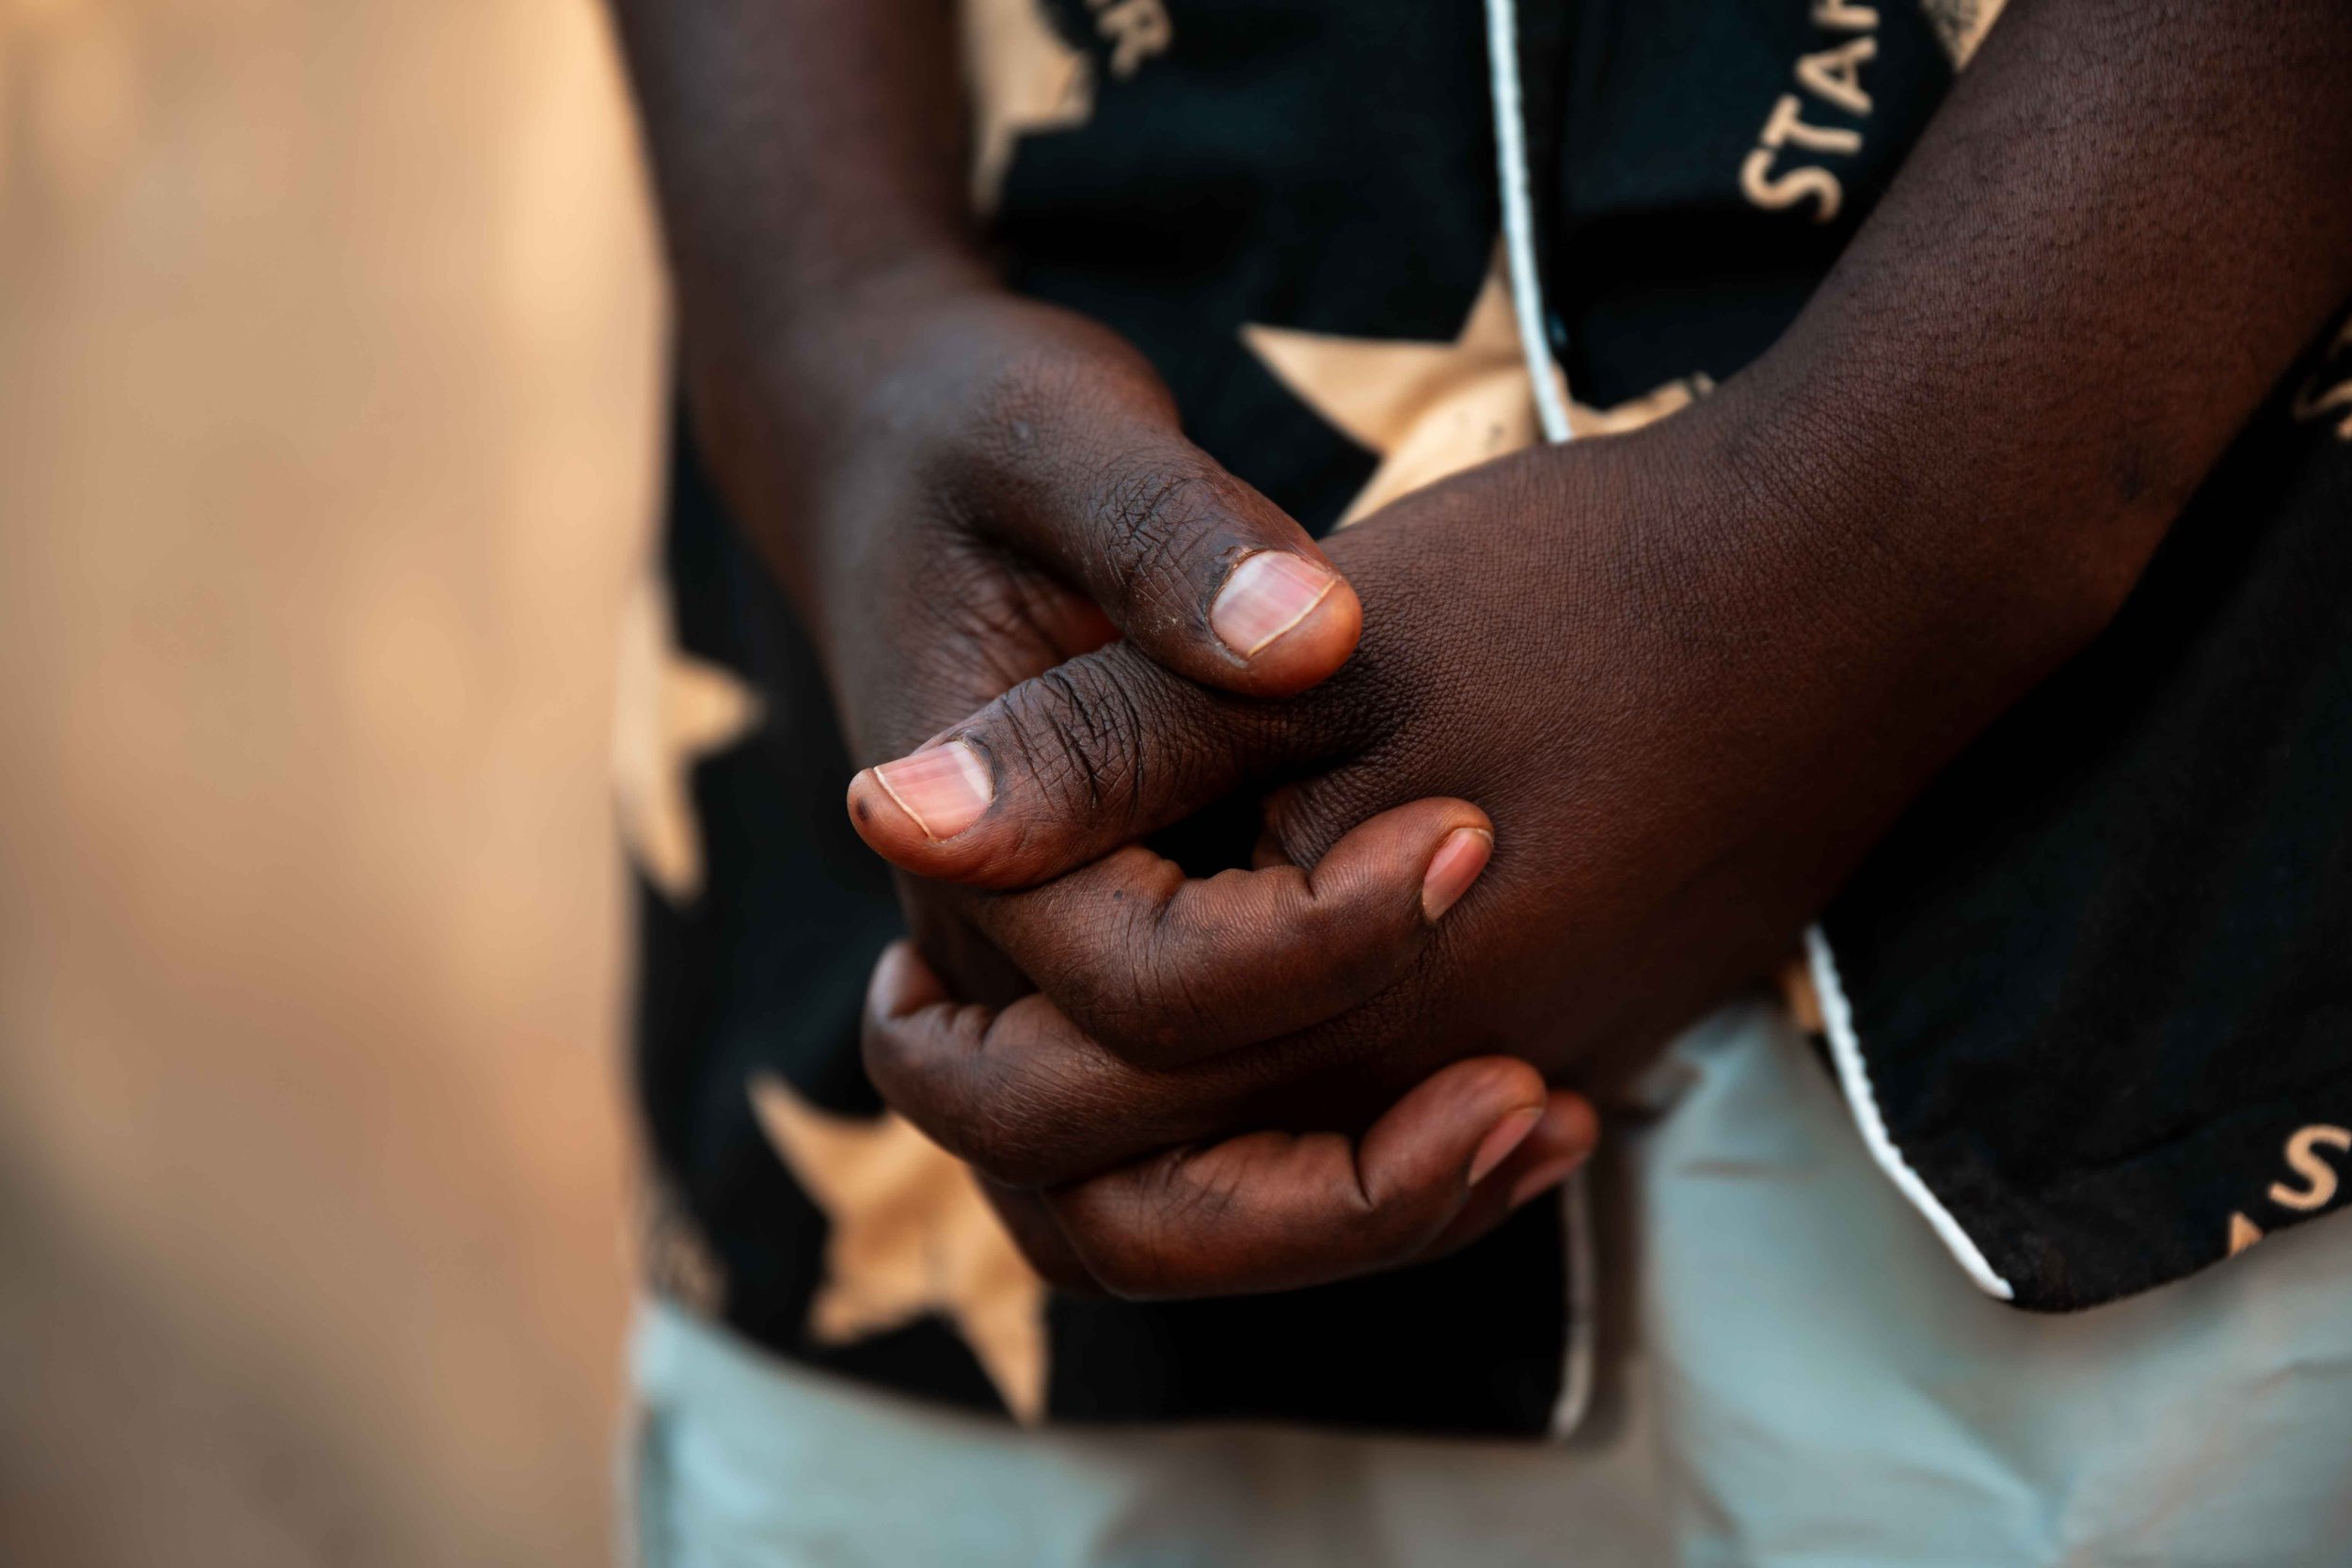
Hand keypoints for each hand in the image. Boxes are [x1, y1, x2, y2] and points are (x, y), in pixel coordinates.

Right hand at [684, 268, 1602, 1283]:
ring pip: (1143, 1222)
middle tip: (1524, 1094)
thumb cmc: (984, 440)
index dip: (1321, 939)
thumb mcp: (1067, 442)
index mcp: (966, 845)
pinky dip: (1341, 1176)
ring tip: (1534, 1124)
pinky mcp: (1108, 991)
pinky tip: (1521, 1099)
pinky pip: (1197, 1165)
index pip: (1139, 988)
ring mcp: (1036, 996)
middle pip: (1107, 1194)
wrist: (899, 461)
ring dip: (1335, 1219)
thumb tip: (1312, 641)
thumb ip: (1174, 541)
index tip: (1474, 836)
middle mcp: (984, 961)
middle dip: (1326, 1184)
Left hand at [846, 375, 2110, 1292]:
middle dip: (1027, 1111)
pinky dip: (1289, 1090)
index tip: (919, 925)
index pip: (1081, 1100)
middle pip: (1166, 1195)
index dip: (960, 1034)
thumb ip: (1094, 756)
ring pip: (1284, 1171)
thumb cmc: (1589, 593)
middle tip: (930, 1005)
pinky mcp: (1596, 1027)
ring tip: (1068, 1012)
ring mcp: (1539, 1070)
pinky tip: (1257, 992)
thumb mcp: (1301, 659)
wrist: (1868, 584)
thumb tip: (887, 814)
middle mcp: (1443, 1088)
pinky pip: (1398, 1116)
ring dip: (1151, 1121)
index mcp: (1346, 1007)